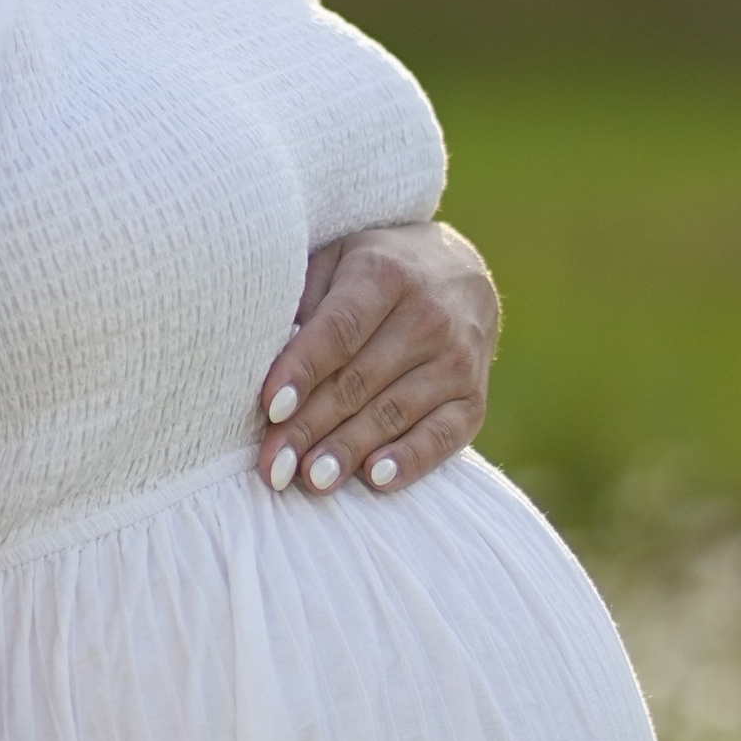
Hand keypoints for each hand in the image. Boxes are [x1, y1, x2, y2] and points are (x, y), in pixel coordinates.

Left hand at [257, 219, 499, 497]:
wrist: (456, 270)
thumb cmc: (372, 273)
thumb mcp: (334, 261)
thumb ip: (302, 303)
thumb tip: (265, 362)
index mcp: (384, 274)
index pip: (339, 329)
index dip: (303, 369)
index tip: (272, 407)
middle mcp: (428, 314)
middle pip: (360, 380)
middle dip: (312, 426)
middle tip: (274, 465)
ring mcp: (458, 358)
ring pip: (395, 411)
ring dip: (351, 449)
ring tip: (312, 479)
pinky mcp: (474, 396)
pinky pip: (444, 434)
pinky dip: (412, 459)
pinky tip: (377, 478)